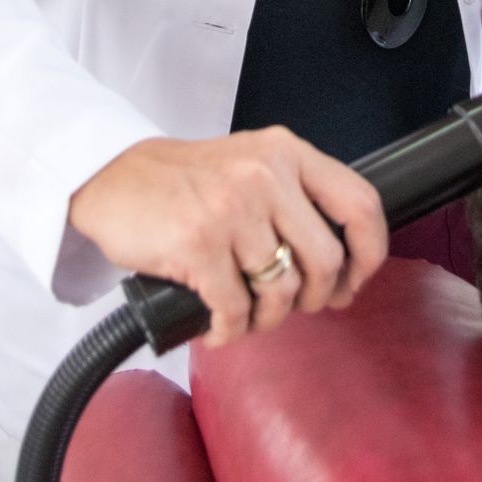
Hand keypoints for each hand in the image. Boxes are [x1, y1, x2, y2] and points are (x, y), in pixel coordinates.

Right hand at [66, 127, 388, 348]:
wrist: (111, 176)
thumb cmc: (184, 181)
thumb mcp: (250, 164)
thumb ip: (295, 197)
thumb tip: (342, 264)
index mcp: (287, 152)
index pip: (361, 203)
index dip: (370, 253)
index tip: (354, 280)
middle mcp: (266, 175)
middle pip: (326, 259)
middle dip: (315, 297)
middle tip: (293, 304)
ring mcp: (232, 209)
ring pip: (283, 290)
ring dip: (268, 317)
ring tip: (247, 314)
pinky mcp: (199, 244)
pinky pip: (237, 309)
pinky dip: (231, 329)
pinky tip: (219, 324)